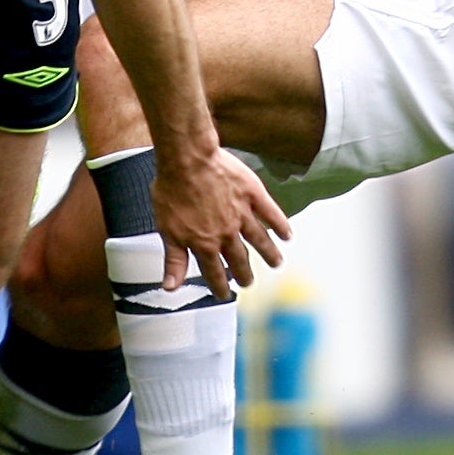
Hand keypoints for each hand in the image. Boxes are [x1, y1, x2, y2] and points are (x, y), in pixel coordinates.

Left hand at [150, 149, 293, 298]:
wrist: (188, 160)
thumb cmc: (173, 189)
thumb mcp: (166, 228)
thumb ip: (174, 259)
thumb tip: (171, 286)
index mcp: (205, 243)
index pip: (214, 272)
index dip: (219, 286)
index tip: (223, 294)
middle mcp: (227, 233)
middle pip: (239, 260)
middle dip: (244, 274)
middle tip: (248, 283)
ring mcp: (242, 214)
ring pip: (259, 240)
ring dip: (268, 254)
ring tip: (276, 263)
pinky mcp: (253, 194)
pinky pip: (271, 213)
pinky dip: (281, 224)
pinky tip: (287, 234)